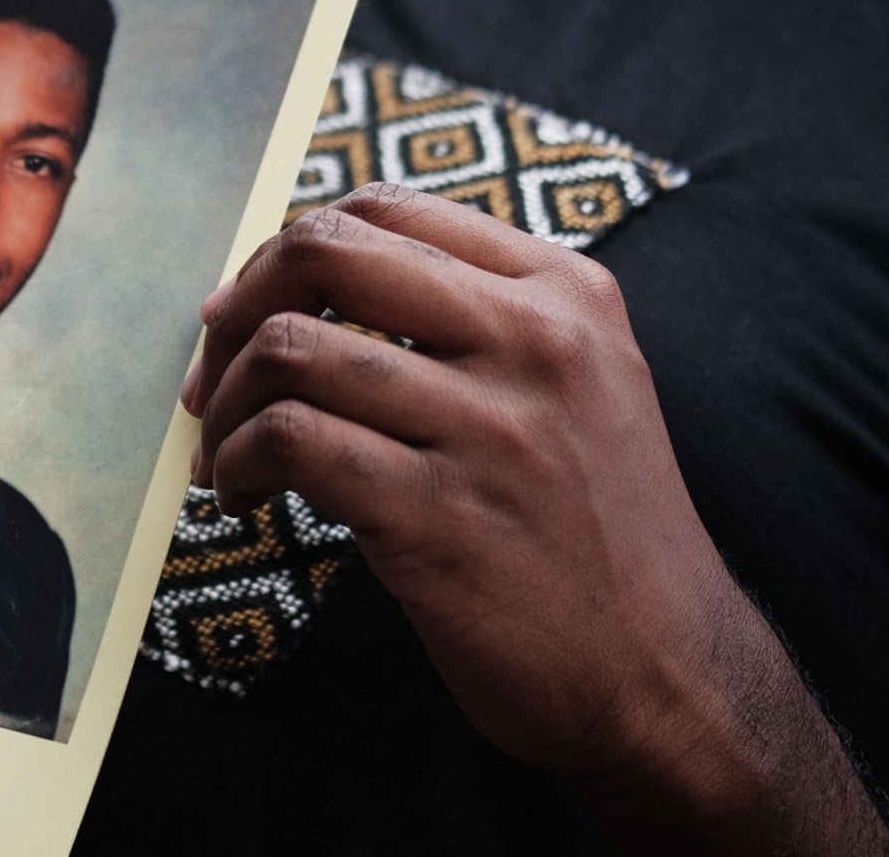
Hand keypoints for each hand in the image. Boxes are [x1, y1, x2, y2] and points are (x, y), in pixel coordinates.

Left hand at [182, 185, 888, 854]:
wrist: (672, 679)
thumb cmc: (593, 536)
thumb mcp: (578, 388)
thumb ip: (477, 321)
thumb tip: (309, 288)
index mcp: (565, 291)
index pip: (388, 209)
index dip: (289, 252)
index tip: (249, 311)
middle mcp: (536, 340)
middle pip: (326, 251)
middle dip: (241, 306)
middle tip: (216, 375)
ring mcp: (492, 427)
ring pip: (293, 347)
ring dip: (229, 403)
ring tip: (227, 454)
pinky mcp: (442, 514)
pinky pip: (292, 441)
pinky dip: (238, 462)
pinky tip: (243, 497)